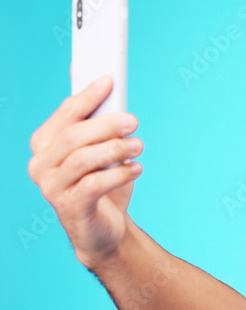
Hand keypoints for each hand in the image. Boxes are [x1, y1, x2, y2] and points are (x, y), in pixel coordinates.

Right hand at [26, 75, 143, 267]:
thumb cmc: (102, 185)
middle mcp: (41, 164)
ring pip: (82, 159)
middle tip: (133, 121)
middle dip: (105, 124)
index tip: (109, 81)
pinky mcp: (69, 207)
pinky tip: (136, 168)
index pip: (65, 114)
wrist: (104, 230)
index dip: (87, 96)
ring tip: (139, 145)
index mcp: (45, 144)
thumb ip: (97, 121)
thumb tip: (100, 79)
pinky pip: (93, 184)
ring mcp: (52, 187)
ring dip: (115, 149)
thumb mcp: (101, 150)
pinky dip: (118, 174)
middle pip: (73, 136)